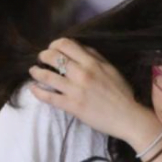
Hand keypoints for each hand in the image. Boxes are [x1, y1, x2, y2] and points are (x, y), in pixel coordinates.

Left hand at [28, 38, 155, 141]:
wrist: (128, 117)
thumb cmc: (122, 93)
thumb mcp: (111, 69)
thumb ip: (95, 56)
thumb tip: (79, 47)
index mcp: (92, 62)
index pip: (66, 44)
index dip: (55, 44)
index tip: (52, 48)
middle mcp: (82, 73)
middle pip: (53, 57)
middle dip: (43, 56)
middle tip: (41, 59)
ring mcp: (75, 90)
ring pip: (47, 76)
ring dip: (36, 72)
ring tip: (33, 71)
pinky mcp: (72, 106)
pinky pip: (49, 96)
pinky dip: (37, 91)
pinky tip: (33, 88)